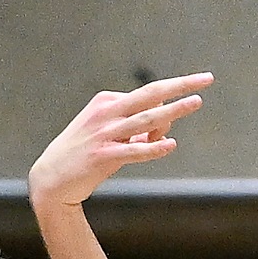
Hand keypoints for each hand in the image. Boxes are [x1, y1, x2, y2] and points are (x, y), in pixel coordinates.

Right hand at [29, 74, 210, 213]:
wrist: (51, 180)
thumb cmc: (84, 156)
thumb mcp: (110, 136)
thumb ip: (137, 132)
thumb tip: (165, 130)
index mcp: (107, 102)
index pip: (147, 98)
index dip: (168, 110)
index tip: (172, 126)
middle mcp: (106, 113)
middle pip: (150, 94)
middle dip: (180, 85)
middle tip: (206, 79)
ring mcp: (104, 134)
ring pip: (146, 119)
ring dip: (174, 111)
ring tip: (197, 102)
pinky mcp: (102, 156)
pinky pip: (133, 150)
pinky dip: (153, 148)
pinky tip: (170, 145)